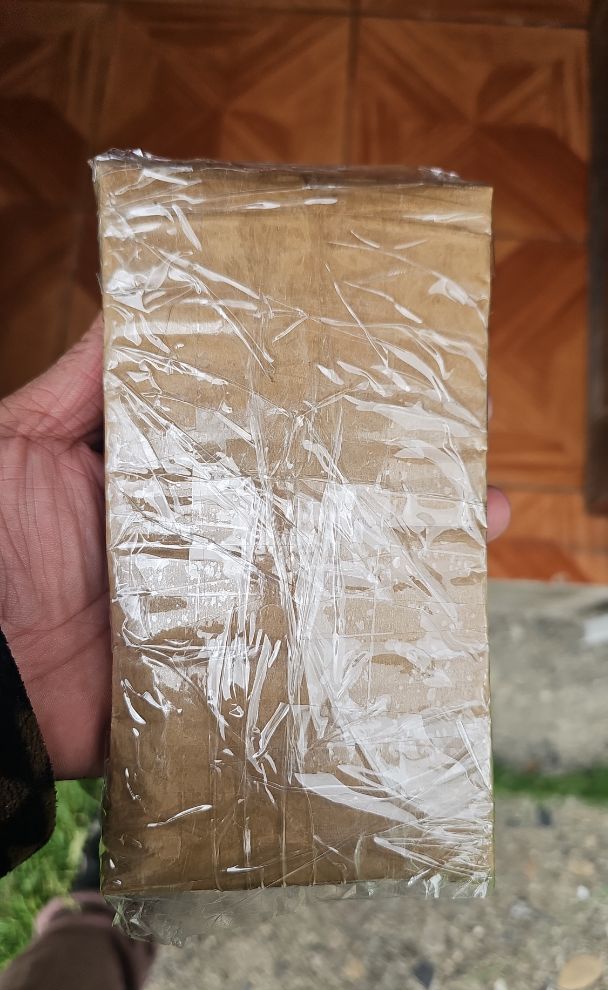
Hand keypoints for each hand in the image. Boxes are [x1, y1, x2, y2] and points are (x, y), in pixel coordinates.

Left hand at [0, 320, 510, 780]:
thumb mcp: (22, 443)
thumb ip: (83, 382)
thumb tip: (132, 296)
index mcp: (166, 487)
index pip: (259, 438)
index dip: (321, 410)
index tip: (386, 375)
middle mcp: (205, 548)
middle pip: (309, 509)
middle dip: (389, 479)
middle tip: (464, 444)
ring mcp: (221, 617)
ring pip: (325, 582)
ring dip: (403, 556)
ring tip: (481, 520)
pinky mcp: (222, 684)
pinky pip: (299, 665)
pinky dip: (362, 650)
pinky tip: (429, 623)